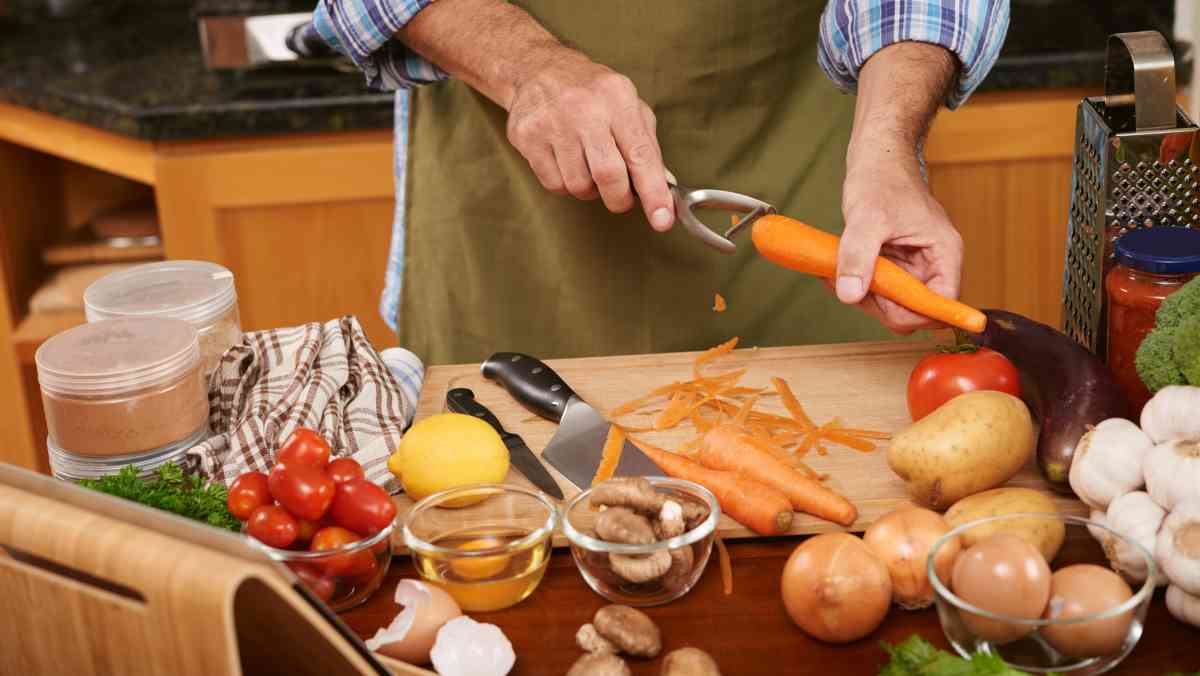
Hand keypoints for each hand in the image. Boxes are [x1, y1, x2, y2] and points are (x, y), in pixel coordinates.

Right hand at [504, 47, 674, 230]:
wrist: (538, 69)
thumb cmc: (592, 92)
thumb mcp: (628, 105)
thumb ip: (647, 146)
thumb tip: (664, 187)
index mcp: (617, 99)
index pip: (640, 154)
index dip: (654, 192)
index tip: (663, 220)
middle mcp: (585, 110)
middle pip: (609, 176)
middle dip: (620, 199)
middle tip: (621, 198)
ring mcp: (552, 123)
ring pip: (579, 186)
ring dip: (590, 189)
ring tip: (587, 166)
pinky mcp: (527, 137)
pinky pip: (554, 184)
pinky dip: (565, 183)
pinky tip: (566, 162)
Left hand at [833, 151, 963, 334]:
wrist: (876, 160)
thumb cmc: (881, 179)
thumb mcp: (867, 217)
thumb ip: (858, 256)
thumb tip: (850, 295)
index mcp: (944, 254)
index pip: (942, 304)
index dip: (912, 311)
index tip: (878, 300)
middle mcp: (934, 264)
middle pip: (915, 311)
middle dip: (880, 304)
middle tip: (849, 282)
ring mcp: (914, 266)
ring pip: (894, 305)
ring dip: (864, 296)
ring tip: (839, 271)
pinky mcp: (896, 265)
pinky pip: (880, 290)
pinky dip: (857, 285)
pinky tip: (839, 269)